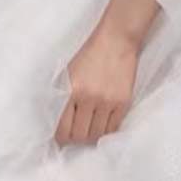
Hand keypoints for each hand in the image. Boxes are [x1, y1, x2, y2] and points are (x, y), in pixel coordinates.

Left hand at [55, 23, 138, 146]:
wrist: (116, 41)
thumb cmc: (89, 55)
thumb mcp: (67, 73)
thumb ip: (62, 96)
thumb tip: (57, 122)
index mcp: (71, 90)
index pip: (63, 128)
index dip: (61, 138)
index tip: (61, 139)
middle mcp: (89, 98)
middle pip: (80, 135)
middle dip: (75, 139)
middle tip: (75, 135)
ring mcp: (108, 102)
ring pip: (97, 135)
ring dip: (91, 136)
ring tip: (88, 129)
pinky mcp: (123, 102)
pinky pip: (113, 128)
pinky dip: (106, 131)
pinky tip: (101, 124)